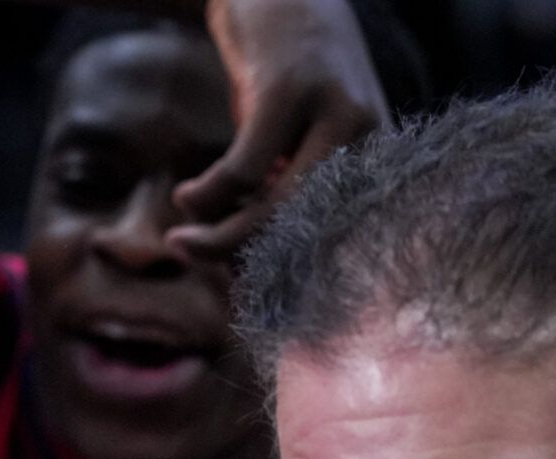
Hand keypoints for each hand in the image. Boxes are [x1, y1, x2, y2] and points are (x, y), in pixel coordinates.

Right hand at [174, 0, 387, 256]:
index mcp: (374, 156)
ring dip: (218, 234)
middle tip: (192, 260)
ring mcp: (337, 110)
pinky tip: (187, 196)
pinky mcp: (293, 90)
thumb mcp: (290, 139)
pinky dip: (207, 194)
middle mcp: (369, 136)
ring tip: (180, 238)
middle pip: (308, 229)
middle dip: (244, 257)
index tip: (235, 283)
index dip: (283, 267)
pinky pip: (243, 170)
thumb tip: (241, 263)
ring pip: (277, 206)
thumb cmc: (280, 77)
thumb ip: (278, 190)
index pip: (339, 237)